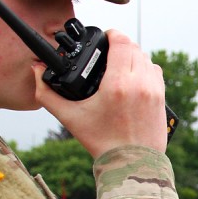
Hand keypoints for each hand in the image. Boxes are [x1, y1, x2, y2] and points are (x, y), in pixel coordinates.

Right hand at [34, 29, 168, 156]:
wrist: (131, 164)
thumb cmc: (100, 142)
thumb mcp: (70, 117)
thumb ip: (47, 93)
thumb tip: (36, 71)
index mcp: (117, 84)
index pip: (121, 41)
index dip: (111, 34)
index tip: (104, 37)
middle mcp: (139, 83)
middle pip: (134, 47)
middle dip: (120, 46)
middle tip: (107, 53)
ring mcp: (153, 90)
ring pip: (146, 58)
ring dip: (133, 56)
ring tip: (119, 65)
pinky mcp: (161, 98)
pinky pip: (155, 72)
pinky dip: (144, 69)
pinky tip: (132, 77)